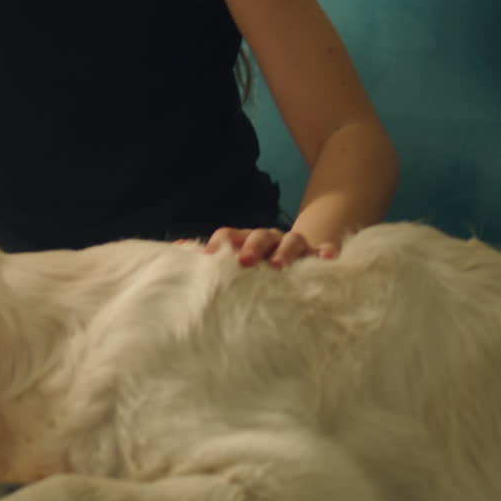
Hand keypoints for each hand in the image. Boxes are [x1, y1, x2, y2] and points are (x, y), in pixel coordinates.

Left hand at [201, 226, 338, 268]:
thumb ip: (210, 259)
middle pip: (259, 235)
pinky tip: (328, 258)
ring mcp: (294, 244)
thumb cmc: (258, 265)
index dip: (218, 243)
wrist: (298, 256)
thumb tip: (173, 251)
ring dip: (285, 251)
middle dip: (251, 247)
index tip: (207, 256)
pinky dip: (326, 252)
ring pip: (291, 241)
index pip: (229, 235)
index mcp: (245, 240)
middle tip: (244, 262)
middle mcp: (269, 238)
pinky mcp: (318, 253)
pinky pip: (324, 250)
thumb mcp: (235, 263)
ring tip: (279, 265)